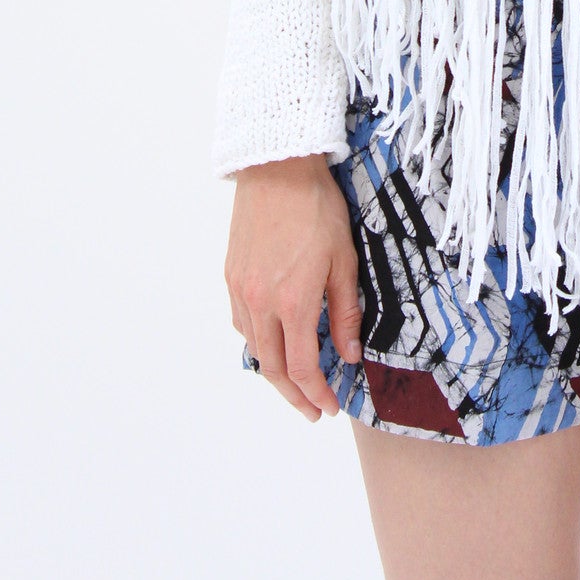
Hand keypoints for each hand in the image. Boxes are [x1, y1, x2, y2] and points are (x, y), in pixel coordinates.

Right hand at [225, 154, 364, 422]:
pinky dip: (257, 342)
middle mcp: (261, 303)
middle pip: (273, 368)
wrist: (278, 168)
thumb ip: (345, 311)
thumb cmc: (317, 209)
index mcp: (294, 302)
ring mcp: (242, 290)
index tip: (329, 407)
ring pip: (254, 348)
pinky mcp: (232, 275)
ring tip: (294, 382)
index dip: (317, 394)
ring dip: (273, 372)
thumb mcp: (344, 259)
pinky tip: (272, 342)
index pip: (303, 367)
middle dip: (294, 395)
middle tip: (311, 410)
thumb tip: (348, 354)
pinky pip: (242, 322)